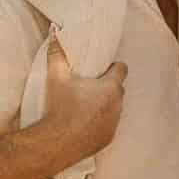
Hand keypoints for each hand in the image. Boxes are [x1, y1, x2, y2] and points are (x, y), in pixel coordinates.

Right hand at [42, 42, 126, 166]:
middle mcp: (118, 105)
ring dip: (105, 104)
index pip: (122, 69)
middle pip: (118, 89)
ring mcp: (115, 123)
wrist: (57, 142)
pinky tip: (85, 122)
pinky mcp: (109, 138)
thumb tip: (56, 36)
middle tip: (89, 86)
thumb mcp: (57, 78)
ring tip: (86, 105)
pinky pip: (109, 125)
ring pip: (115, 108)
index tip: (100, 69)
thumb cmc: (60, 108)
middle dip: (108, 86)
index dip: (112, 67)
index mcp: (110, 88)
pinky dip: (101, 122)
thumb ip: (58, 55)